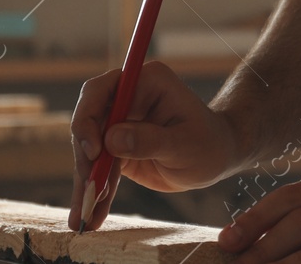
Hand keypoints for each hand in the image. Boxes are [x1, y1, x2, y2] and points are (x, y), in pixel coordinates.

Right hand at [67, 60, 242, 230]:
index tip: (94, 152)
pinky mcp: (117, 148)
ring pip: (89, 150)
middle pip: (88, 123)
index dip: (88, 118)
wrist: (217, 158)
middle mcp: (127, 98)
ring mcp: (120, 123)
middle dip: (84, 160)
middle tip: (89, 193)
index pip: (101, 91)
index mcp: (145, 82)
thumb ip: (150, 141)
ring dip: (86, 183)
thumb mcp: (185, 145)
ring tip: (84, 217)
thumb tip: (110, 140)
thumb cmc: (209, 143)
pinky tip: (92, 216)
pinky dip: (95, 192)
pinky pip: (99, 169)